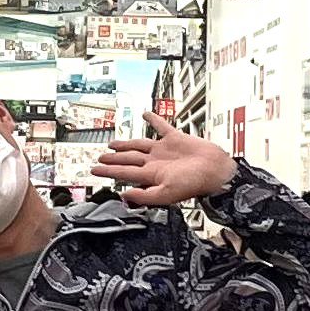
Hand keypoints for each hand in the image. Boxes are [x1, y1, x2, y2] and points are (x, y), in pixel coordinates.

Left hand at [91, 112, 236, 205]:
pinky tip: (145, 114)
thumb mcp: (166, 193)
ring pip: (139, 145)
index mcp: (150, 175)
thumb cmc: (194, 183)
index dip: (107, 171)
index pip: (123, 172)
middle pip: (127, 159)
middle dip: (113, 160)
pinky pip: (161, 127)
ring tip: (113, 144)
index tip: (94, 170)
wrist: (216, 170)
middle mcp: (154, 162)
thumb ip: (143, 196)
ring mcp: (163, 150)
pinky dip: (153, 119)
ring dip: (126, 144)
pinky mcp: (174, 138)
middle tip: (100, 159)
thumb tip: (123, 195)